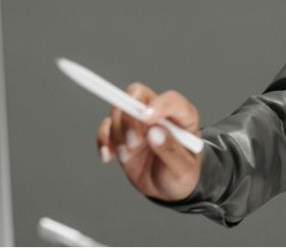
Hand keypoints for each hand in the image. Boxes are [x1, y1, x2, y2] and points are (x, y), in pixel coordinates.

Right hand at [96, 83, 202, 201]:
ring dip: (117, 132)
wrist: (165, 190)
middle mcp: (158, 114)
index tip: (147, 118)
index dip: (159, 105)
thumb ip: (171, 151)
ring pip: (119, 110)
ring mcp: (139, 122)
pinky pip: (106, 127)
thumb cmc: (180, 175)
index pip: (171, 100)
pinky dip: (103, 140)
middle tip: (133, 141)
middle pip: (138, 95)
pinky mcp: (122, 133)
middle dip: (130, 116)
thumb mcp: (182, 169)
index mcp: (182, 117)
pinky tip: (109, 156)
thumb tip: (155, 133)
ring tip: (127, 155)